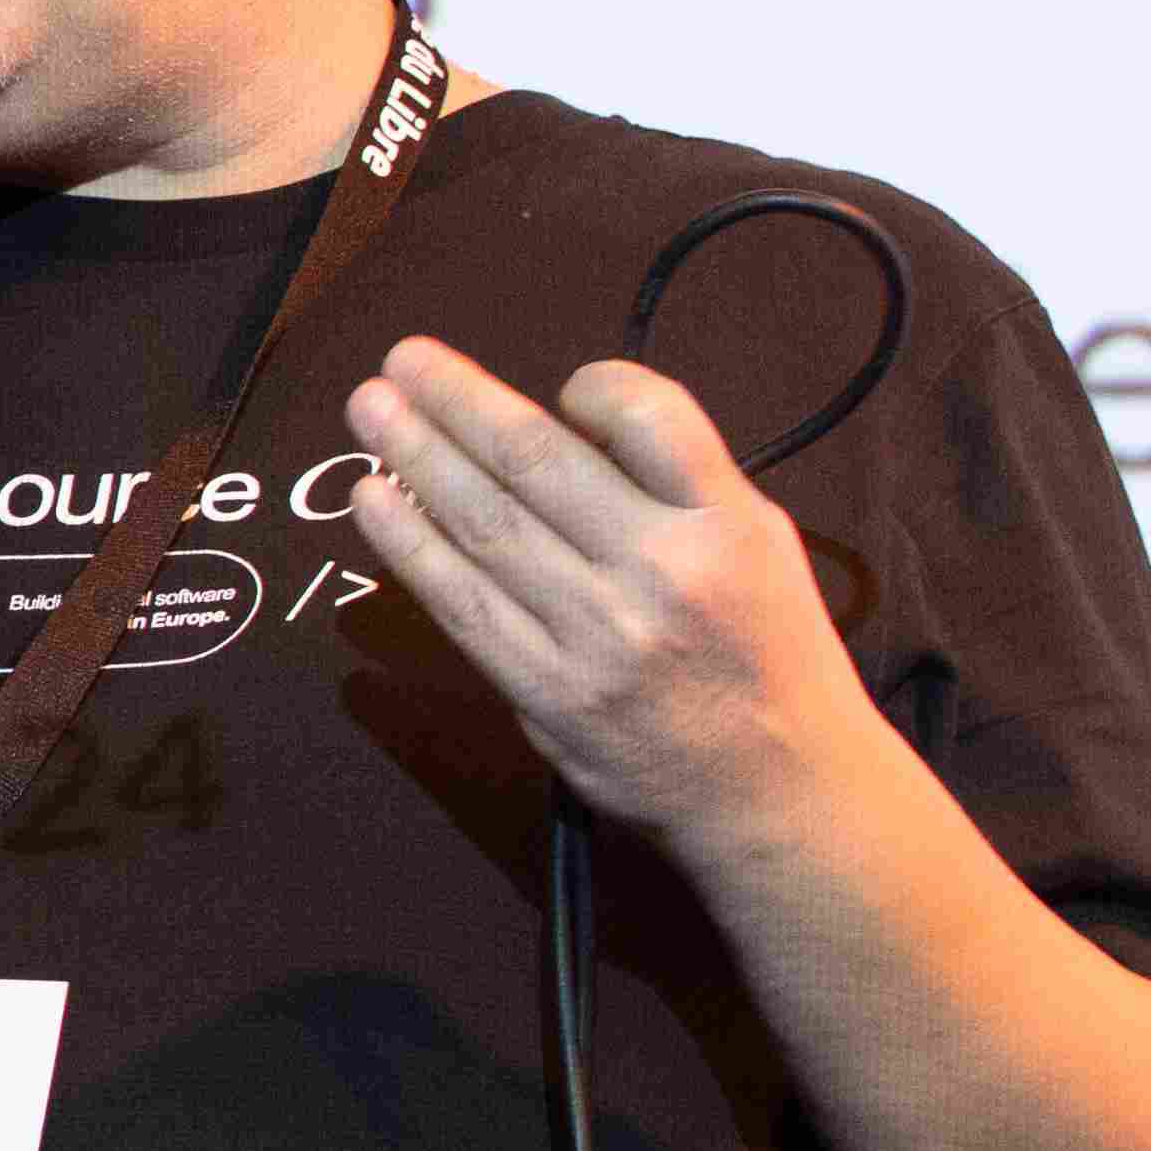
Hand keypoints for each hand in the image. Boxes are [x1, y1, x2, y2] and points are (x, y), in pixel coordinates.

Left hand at [337, 337, 867, 842]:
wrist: (780, 792)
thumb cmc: (764, 652)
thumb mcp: (759, 544)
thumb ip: (676, 482)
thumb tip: (567, 421)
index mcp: (728, 526)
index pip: (648, 416)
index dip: (592, 385)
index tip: (561, 386)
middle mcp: (662, 574)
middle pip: (536, 462)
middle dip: (456, 399)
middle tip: (401, 359)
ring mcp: (598, 639)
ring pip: (485, 526)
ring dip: (414, 458)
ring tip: (370, 411)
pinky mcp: (548, 695)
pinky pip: (462, 604)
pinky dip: (410, 546)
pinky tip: (374, 503)